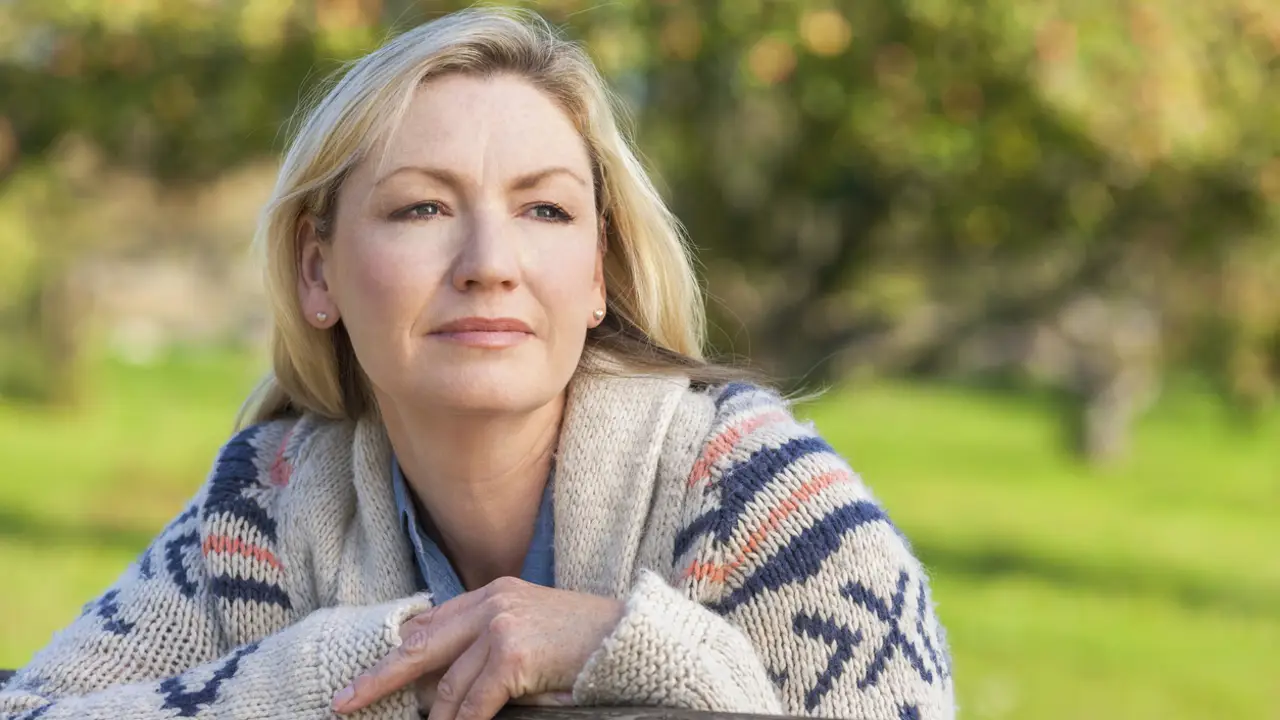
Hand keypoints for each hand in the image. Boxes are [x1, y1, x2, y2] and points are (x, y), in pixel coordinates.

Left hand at [332, 576, 625, 719]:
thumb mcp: (532, 630)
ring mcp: (502, 625)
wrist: (629, 639)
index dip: (398, 651)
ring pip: (449, 685)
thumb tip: (445, 683)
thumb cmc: (584, 641)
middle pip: (421, 645)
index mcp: (493, 593)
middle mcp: (492, 602)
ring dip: (437, 718)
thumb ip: (490, 642)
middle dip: (380, 677)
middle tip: (345, 701)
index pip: (431, 623)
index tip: (367, 674)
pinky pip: (475, 702)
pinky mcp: (514, 654)